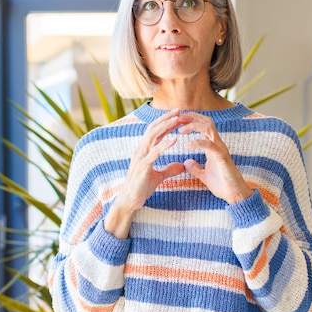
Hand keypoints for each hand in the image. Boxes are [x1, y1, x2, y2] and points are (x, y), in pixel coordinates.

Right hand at [104, 109, 185, 237]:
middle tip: (179, 110)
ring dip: (166, 126)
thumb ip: (169, 170)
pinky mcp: (143, 166)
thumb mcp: (159, 177)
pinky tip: (175, 140)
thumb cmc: (141, 188)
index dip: (166, 122)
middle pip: (153, 129)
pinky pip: (155, 152)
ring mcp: (141, 157)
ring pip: (153, 136)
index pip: (155, 131)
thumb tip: (181, 166)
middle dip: (166, 119)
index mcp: (144, 151)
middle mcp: (141, 150)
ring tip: (178, 119)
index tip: (178, 115)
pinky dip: (165, 144)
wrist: (129, 201)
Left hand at [177, 112, 252, 203]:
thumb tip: (187, 162)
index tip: (177, 121)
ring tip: (180, 130)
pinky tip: (187, 145)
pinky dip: (197, 142)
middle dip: (191, 117)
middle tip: (177, 118)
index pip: (203, 126)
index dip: (190, 120)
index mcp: (212, 147)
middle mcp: (217, 144)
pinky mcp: (222, 157)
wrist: (235, 196)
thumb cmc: (223, 185)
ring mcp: (221, 149)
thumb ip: (195, 168)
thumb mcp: (204, 175)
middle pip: (206, 121)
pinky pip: (210, 145)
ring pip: (209, 128)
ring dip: (193, 125)